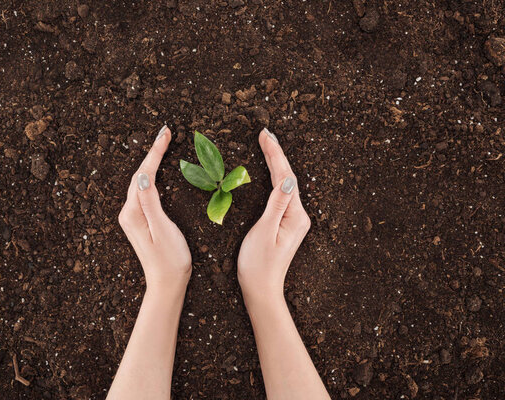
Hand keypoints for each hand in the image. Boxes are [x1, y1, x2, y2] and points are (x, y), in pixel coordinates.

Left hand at [118, 126, 191, 292]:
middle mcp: (128, 212)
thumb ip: (151, 202)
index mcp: (133, 213)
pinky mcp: (139, 221)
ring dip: (151, 162)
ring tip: (163, 145)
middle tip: (166, 132)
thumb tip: (143, 176)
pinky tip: (157, 170)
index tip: (165, 133)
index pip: (143, 174)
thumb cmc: (170, 260)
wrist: (167, 284)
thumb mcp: (163, 230)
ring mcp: (132, 217)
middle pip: (139, 175)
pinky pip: (143, 192)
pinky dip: (151, 176)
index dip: (155, 152)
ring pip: (140, 182)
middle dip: (152, 153)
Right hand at [237, 129, 310, 300]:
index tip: (265, 135)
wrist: (261, 290)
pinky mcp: (286, 223)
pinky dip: (274, 177)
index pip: (285, 177)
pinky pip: (281, 194)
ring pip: (285, 184)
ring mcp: (294, 219)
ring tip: (267, 144)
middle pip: (287, 177)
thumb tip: (287, 178)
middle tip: (265, 133)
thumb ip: (277, 203)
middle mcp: (299, 215)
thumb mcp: (265, 232)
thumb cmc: (258, 265)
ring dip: (276, 163)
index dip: (275, 154)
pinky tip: (270, 170)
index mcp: (295, 216)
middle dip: (276, 154)